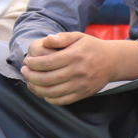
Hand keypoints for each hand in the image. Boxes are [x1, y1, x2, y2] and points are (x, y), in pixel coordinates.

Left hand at [21, 32, 137, 105]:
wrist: (113, 61)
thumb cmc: (92, 47)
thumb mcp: (79, 37)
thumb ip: (62, 37)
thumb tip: (47, 40)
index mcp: (75, 55)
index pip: (47, 63)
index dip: (33, 64)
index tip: (27, 62)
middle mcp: (78, 71)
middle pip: (47, 79)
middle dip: (30, 76)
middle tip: (24, 72)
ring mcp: (80, 84)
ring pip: (51, 92)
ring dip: (36, 88)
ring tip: (30, 82)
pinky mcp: (83, 94)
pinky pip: (61, 101)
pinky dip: (48, 98)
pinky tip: (43, 91)